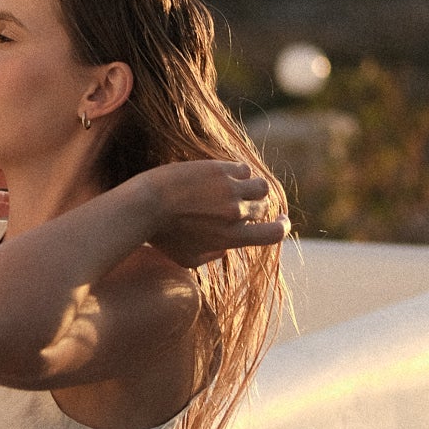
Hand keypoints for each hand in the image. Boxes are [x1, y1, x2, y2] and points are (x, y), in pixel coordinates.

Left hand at [139, 158, 288, 268]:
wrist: (145, 204)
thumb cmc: (162, 237)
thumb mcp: (187, 259)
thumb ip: (211, 256)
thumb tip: (224, 249)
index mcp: (233, 238)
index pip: (275, 234)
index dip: (282, 227)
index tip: (281, 221)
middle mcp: (236, 213)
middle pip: (264, 208)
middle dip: (255, 208)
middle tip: (240, 204)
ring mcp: (230, 189)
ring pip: (260, 185)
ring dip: (253, 188)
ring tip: (238, 188)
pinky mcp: (220, 169)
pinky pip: (243, 169)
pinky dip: (239, 173)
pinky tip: (225, 175)